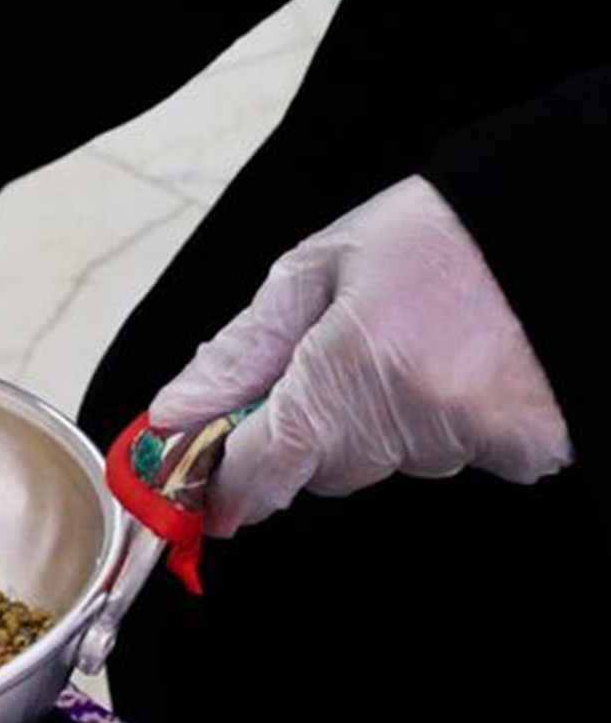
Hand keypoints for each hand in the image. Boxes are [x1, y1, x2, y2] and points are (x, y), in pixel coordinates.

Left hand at [149, 175, 572, 536]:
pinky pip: (449, 456)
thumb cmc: (429, 237)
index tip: (211, 497)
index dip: (230, 486)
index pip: (265, 464)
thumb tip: (175, 412)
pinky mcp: (524, 451)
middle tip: (332, 360)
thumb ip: (240, 353)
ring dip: (377, 421)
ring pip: (386, 460)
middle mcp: (407, 419)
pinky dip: (439, 423)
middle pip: (323, 467)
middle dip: (309, 428)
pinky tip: (454, 369)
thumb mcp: (312, 272)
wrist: (547, 225)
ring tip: (408, 345)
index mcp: (345, 369)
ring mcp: (469, 441)